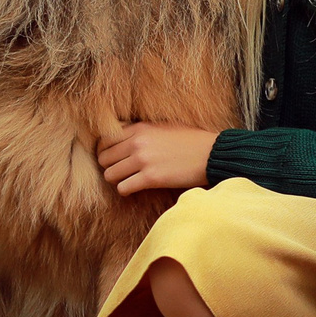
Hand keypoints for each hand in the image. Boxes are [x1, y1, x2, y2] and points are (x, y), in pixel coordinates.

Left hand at [98, 124, 217, 195]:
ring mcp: (143, 160)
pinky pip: (123, 188)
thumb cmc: (190, 140)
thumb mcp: (163, 126)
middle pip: (103, 158)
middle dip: (110, 167)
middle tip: (122, 172)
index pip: (104, 139)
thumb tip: (122, 136)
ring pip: (109, 175)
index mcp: (140, 127)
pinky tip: (135, 189)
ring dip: (117, 180)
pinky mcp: (151, 178)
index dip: (106, 151)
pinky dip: (126, 191)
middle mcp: (137, 142)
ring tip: (129, 180)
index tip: (114, 158)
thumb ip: (142, 130)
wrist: (212, 153)